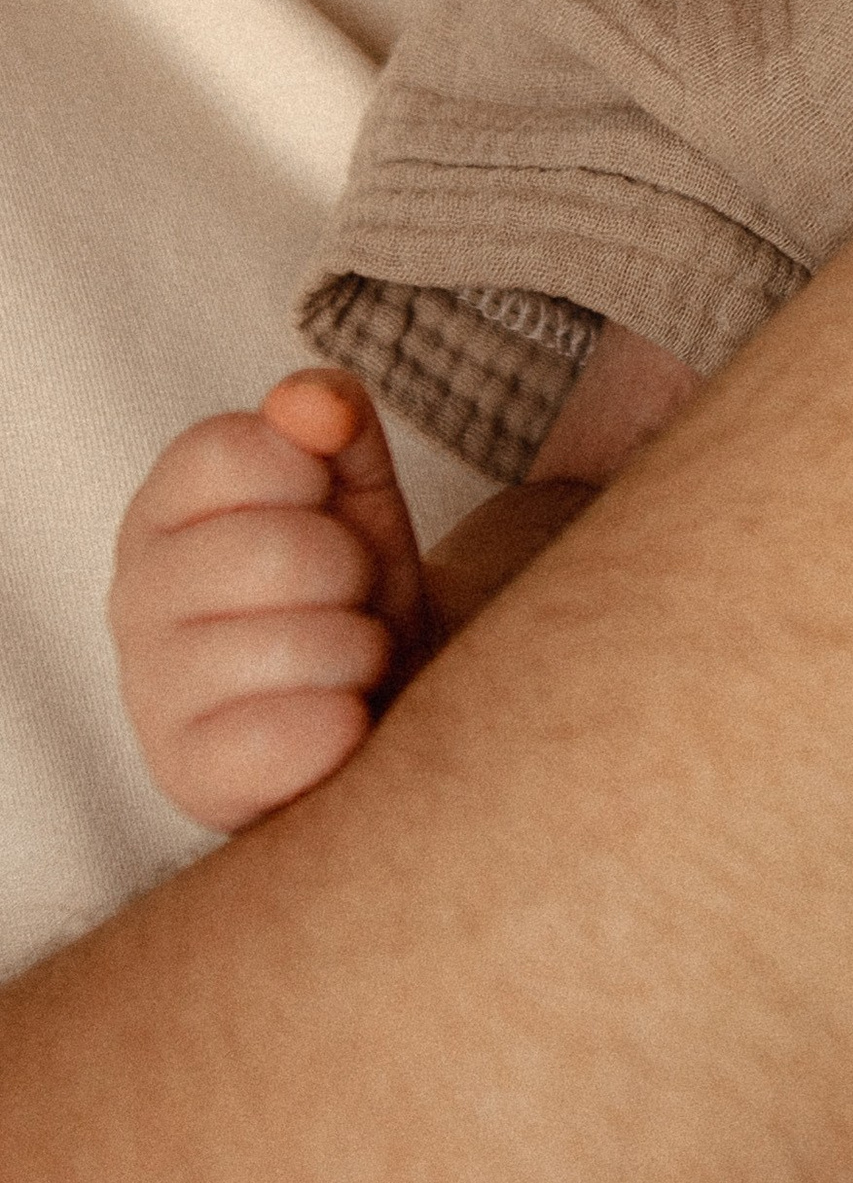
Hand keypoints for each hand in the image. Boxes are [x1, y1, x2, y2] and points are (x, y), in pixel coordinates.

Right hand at [107, 373, 428, 829]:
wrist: (387, 707)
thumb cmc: (355, 589)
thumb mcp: (356, 489)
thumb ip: (333, 419)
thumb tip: (308, 405)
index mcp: (165, 509)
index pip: (228, 450)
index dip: (311, 473)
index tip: (327, 505)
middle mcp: (136, 595)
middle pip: (270, 549)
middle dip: (349, 569)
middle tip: (349, 597)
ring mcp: (151, 691)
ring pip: (289, 645)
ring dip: (357, 650)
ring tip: (349, 661)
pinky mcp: (188, 777)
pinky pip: (276, 742)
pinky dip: (338, 727)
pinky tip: (342, 720)